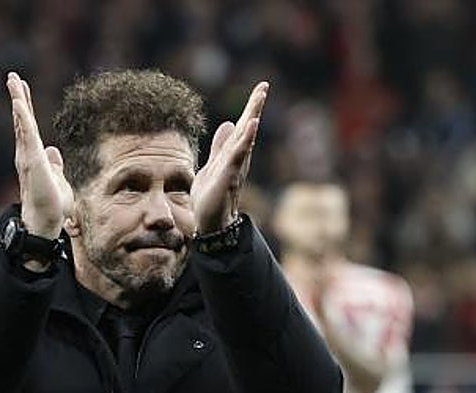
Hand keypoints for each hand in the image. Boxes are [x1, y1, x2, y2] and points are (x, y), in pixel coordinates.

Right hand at [6, 72, 72, 238]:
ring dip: (18, 101)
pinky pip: (26, 135)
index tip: (21, 91)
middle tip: (13, 77)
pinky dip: (22, 118)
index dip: (25, 109)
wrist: (46, 220)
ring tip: (13, 81)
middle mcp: (27, 153)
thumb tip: (54, 150)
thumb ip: (54, 164)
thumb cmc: (52, 205)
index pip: (28, 128)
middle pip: (21, 120)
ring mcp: (28, 156)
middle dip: (18, 98)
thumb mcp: (57, 179)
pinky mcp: (32, 160)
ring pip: (21, 123)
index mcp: (34, 156)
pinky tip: (18, 103)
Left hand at [193, 81, 268, 234]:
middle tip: (264, 86)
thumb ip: (221, 146)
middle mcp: (239, 159)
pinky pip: (239, 155)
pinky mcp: (229, 176)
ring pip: (246, 138)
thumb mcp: (213, 165)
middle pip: (249, 128)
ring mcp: (235, 167)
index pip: (244, 127)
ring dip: (253, 117)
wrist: (211, 224)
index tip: (261, 88)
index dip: (252, 108)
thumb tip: (228, 124)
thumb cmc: (212, 197)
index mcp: (234, 155)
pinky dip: (246, 139)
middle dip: (256, 106)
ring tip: (260, 98)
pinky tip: (252, 125)